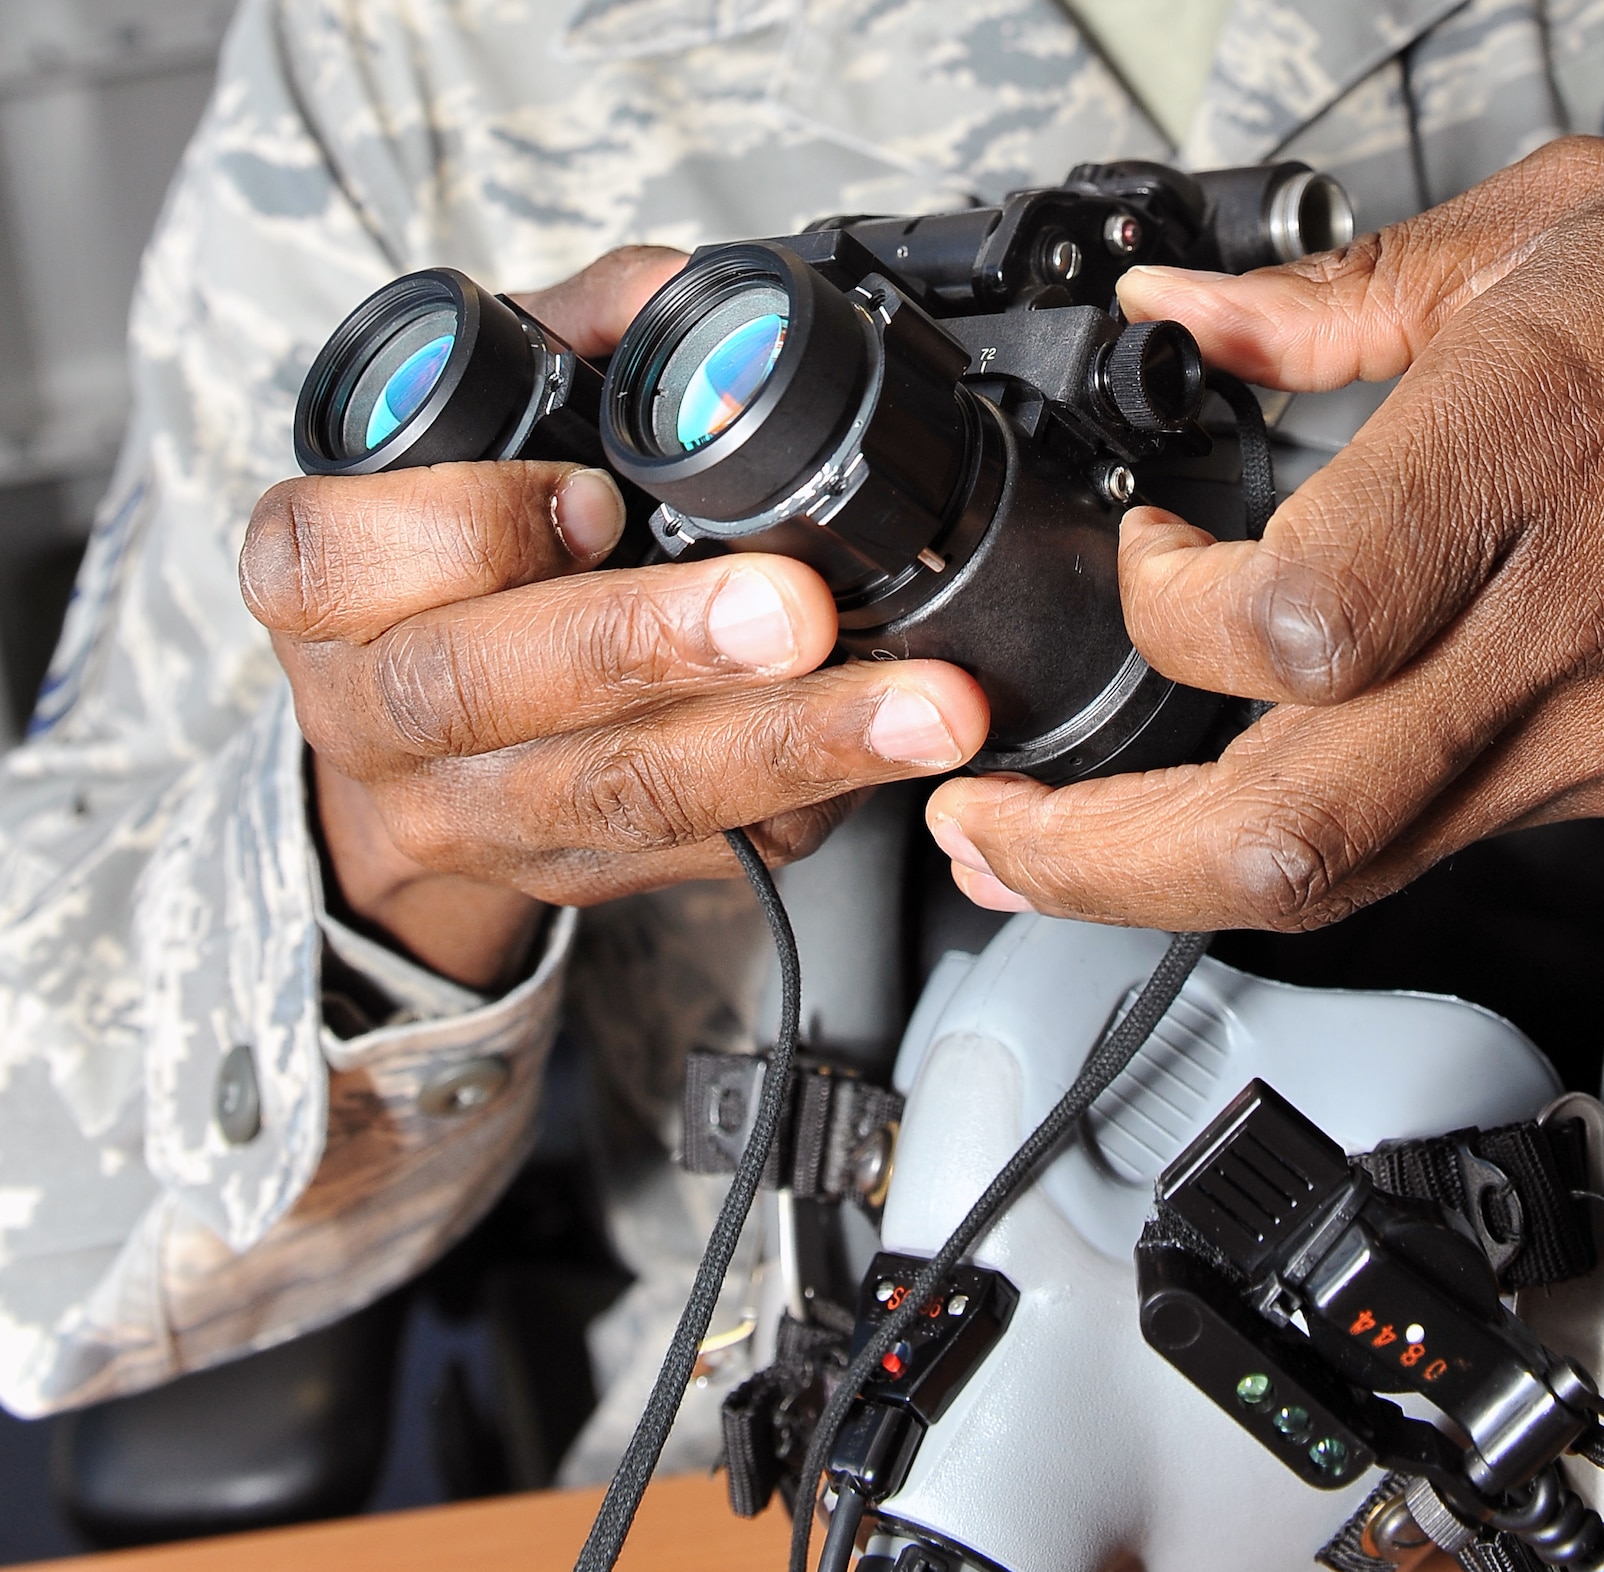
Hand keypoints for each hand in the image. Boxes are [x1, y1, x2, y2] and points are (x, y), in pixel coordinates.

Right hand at [245, 247, 988, 989]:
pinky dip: (803, 807)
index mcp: (316, 583)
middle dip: (653, 647)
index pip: (341, 556)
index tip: (598, 499)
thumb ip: (563, 344)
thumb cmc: (447, 567)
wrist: (415, 757)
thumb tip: (681, 293)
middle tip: (795, 611)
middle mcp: (373, 711)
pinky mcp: (568, 878)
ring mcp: (467, 814)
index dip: (471, 528)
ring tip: (918, 707)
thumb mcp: (468, 437)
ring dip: (780, 747)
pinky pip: (694, 856)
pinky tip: (891, 766)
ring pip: (614, 794)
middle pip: (483, 689)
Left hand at [926, 138, 1603, 929]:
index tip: (1148, 551)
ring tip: (1043, 859)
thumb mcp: (1565, 225)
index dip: (1169, 607)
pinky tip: (1221, 812)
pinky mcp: (1600, 784)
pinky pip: (1417, 848)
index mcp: (1525, 456)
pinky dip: (1288, 848)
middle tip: (983, 829)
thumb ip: (1345, 295)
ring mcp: (1576, 735)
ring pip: (1343, 880)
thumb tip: (1188, 314)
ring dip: (1160, 890)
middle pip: (1286, 826)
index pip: (1294, 621)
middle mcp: (1544, 630)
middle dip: (1096, 856)